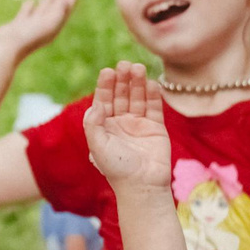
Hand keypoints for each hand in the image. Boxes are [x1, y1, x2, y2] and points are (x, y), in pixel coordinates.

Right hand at [0, 0, 80, 61]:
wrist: (7, 47)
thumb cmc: (29, 37)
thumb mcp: (47, 24)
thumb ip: (58, 13)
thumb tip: (66, 2)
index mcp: (54, 27)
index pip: (66, 9)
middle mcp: (44, 25)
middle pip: (57, 7)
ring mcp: (31, 24)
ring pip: (44, 7)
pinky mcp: (18, 24)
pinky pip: (27, 12)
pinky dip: (31, 6)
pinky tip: (32, 1)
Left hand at [82, 64, 168, 192]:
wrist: (142, 185)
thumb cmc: (116, 168)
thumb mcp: (97, 145)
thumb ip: (93, 124)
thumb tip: (95, 104)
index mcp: (103, 126)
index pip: (104, 100)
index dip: (105, 85)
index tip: (107, 71)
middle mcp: (120, 122)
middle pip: (121, 95)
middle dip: (122, 80)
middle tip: (125, 64)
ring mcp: (139, 124)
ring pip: (137, 98)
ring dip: (137, 83)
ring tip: (138, 68)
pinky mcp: (156, 128)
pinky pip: (154, 107)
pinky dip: (153, 95)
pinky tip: (151, 83)